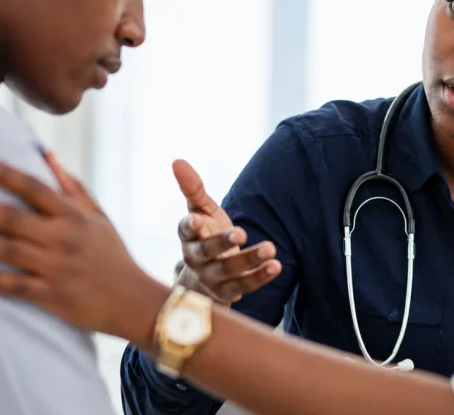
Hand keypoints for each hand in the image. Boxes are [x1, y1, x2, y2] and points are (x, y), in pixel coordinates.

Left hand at [0, 155, 168, 344]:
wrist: (133, 300)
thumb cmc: (112, 255)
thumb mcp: (99, 217)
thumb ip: (72, 188)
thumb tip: (48, 157)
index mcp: (74, 216)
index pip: (34, 188)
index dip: (4, 174)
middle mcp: (64, 238)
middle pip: (12, 218)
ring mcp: (57, 267)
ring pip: (8, 250)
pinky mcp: (52, 295)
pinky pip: (14, 285)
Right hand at [172, 160, 280, 303]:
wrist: (205, 280)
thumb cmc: (205, 236)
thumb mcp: (201, 212)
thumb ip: (193, 189)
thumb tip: (177, 160)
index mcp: (189, 237)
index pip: (185, 231)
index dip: (190, 226)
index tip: (197, 220)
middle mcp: (197, 259)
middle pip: (207, 252)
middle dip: (222, 243)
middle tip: (241, 232)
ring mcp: (212, 278)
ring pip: (229, 271)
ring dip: (249, 259)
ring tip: (271, 248)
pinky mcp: (228, 292)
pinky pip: (245, 286)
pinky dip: (260, 276)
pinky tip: (276, 266)